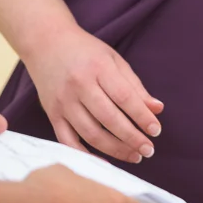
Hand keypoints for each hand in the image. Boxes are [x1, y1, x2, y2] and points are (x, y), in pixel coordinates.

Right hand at [21, 24, 163, 164]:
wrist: (45, 41)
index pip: (124, 97)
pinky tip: (105, 161)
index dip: (141, 116)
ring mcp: (63, 102)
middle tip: (149, 149)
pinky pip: (67, 140)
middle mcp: (78, 85)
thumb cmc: (86, 51)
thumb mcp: (114, 60)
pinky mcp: (52, 113)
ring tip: (134, 156)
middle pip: (108, 119)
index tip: (156, 131)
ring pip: (90, 133)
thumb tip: (157, 109)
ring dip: (115, 149)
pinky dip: (85, 154)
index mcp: (98, 68)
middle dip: (132, 138)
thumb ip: (135, 86)